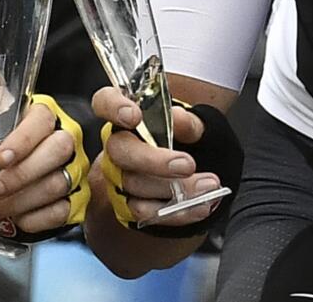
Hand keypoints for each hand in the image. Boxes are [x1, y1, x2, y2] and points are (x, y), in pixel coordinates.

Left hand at [0, 95, 88, 235]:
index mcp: (43, 115)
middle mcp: (65, 139)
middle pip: (58, 150)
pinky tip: (16, 218)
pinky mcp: (76, 199)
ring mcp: (74, 169)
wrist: (0, 178)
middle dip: (23, 173)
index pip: (41, 120)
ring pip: (59, 183)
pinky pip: (63, 211)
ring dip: (24, 199)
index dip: (22, 140)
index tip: (0, 159)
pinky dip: (36, 218)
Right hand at [90, 86, 221, 229]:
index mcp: (126, 115)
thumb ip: (188, 121)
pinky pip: (145, 211)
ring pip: (133, 184)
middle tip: (187, 164)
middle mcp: (116, 144)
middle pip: (119, 150)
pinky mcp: (126, 204)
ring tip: (208, 186)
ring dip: (174, 189)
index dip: (113, 107)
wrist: (191, 171)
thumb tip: (178, 117)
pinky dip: (175, 211)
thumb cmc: (186, 140)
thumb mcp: (195, 126)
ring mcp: (117, 176)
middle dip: (153, 160)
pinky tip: (199, 206)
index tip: (134, 116)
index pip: (105, 101)